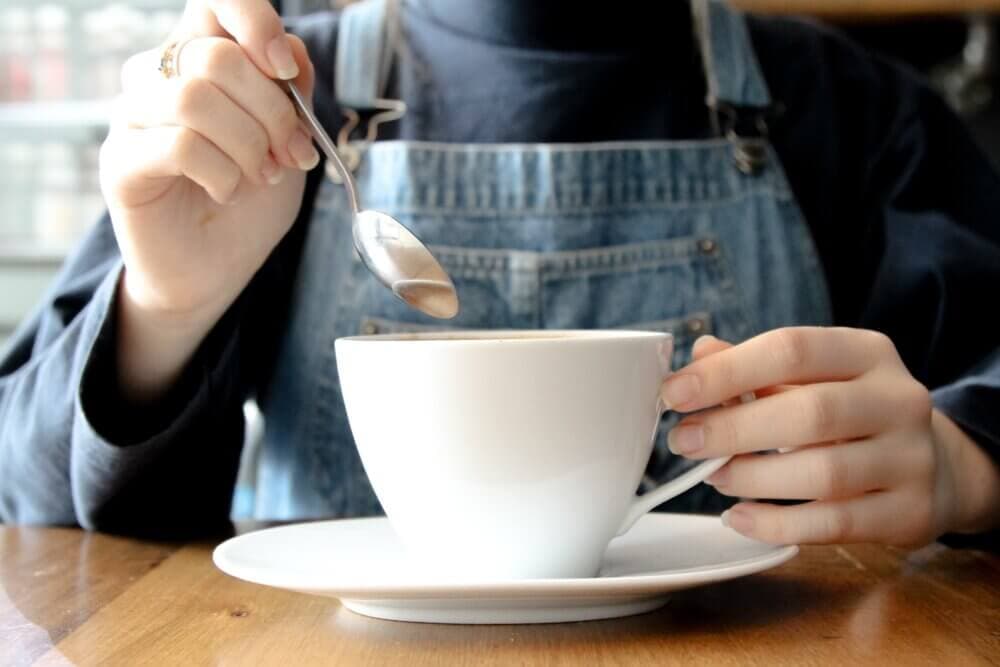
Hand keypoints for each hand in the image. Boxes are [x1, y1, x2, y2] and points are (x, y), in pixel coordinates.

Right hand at [99, 0, 316, 399]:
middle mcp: (160, 77)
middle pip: (217, 55)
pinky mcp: (121, 162)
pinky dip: (223, 173)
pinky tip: (228, 192)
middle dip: (273, 111)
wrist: (216, 270)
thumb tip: (291, 49)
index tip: (285, 69)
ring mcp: (133, 117)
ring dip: (249, 145)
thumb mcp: (289, 143)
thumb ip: (292, 94)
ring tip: (260, 176)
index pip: (214, 3)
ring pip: (196, 96)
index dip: (253, 19)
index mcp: (201, 60)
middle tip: (291, 154)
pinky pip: (180, 143)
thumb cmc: (249, 202)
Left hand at [660, 327, 999, 545]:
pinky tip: (739, 518)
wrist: (936, 467)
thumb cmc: (851, 414)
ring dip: (754, 478)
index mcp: (868, 352)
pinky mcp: (911, 513)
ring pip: (823, 473)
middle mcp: (899, 399)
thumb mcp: (811, 378)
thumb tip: (698, 357)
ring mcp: (912, 458)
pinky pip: (835, 524)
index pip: (792, 349)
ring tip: (715, 477)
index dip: (726, 371)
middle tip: (684, 443)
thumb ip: (754, 367)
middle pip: (810, 412)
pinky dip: (777, 524)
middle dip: (733, 429)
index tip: (674, 394)